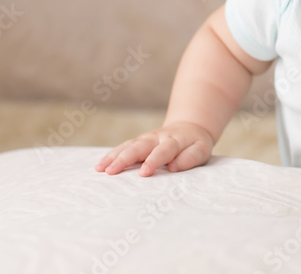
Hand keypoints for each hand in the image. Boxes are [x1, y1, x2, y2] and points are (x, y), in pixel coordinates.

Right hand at [95, 121, 214, 176]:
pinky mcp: (138, 142)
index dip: (153, 161)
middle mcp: (156, 138)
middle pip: (139, 147)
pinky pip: (123, 147)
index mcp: (174, 141)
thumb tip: (174, 168)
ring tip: (100, 169)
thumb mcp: (201, 150)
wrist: (189, 127)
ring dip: (114, 157)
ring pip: (128, 146)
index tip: (143, 173)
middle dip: (125, 159)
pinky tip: (100, 166)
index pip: (163, 151)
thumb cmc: (195, 144)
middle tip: (111, 171)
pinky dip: (111, 155)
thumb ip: (189, 158)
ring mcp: (145, 139)